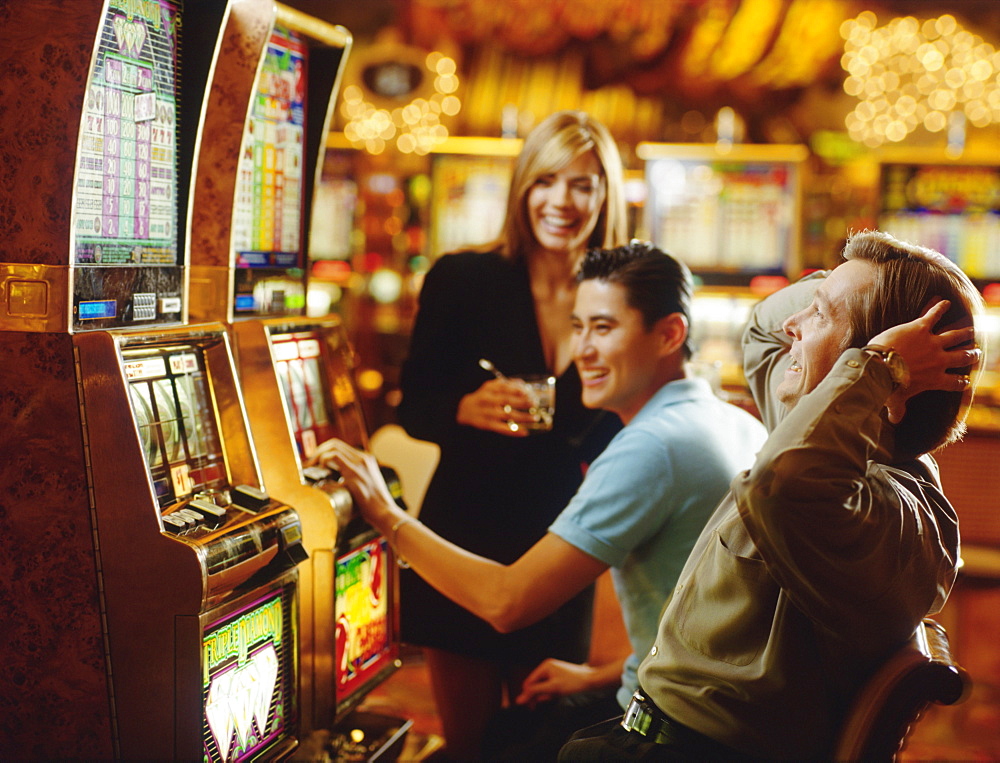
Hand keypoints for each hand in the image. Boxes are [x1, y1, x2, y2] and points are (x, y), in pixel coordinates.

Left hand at [309, 438, 398, 526]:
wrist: (385, 513)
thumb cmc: (373, 507)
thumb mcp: (364, 488)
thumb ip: (351, 482)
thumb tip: (332, 485)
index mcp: (367, 461)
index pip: (343, 448)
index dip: (326, 451)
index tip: (317, 462)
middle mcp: (364, 458)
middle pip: (336, 443)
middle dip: (319, 450)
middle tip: (310, 463)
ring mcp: (360, 463)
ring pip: (334, 446)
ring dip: (319, 454)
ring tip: (311, 466)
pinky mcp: (355, 472)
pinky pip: (334, 456)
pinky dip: (323, 460)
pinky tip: (321, 470)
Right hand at [456, 378, 536, 435]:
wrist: (464, 410)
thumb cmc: (482, 397)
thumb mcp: (490, 387)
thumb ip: (506, 384)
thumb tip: (523, 384)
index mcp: (489, 388)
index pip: (505, 387)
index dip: (517, 390)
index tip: (528, 392)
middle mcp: (487, 399)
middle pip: (506, 400)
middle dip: (522, 402)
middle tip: (534, 403)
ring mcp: (487, 413)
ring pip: (506, 415)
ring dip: (522, 417)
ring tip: (534, 418)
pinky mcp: (486, 424)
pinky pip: (501, 428)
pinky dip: (513, 431)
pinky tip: (524, 432)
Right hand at [515, 659, 606, 707]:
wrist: (592, 680)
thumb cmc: (574, 682)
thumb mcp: (553, 688)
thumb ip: (536, 692)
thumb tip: (521, 697)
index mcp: (545, 666)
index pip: (529, 682)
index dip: (527, 694)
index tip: (527, 705)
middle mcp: (548, 667)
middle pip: (535, 684)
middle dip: (536, 696)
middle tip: (533, 708)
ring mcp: (553, 672)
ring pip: (543, 687)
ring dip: (545, 695)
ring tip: (554, 697)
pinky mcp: (558, 678)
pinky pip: (550, 687)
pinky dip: (551, 694)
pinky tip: (556, 696)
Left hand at [868, 299, 980, 423]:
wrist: (879, 367)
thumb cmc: (887, 387)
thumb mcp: (894, 402)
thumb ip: (897, 411)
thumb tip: (893, 422)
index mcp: (935, 380)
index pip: (955, 383)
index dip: (962, 382)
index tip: (967, 381)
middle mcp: (939, 361)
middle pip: (962, 356)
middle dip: (971, 354)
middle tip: (976, 351)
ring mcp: (932, 343)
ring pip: (955, 335)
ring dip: (964, 331)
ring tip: (971, 328)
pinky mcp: (920, 327)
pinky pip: (933, 315)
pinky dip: (939, 307)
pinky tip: (944, 301)